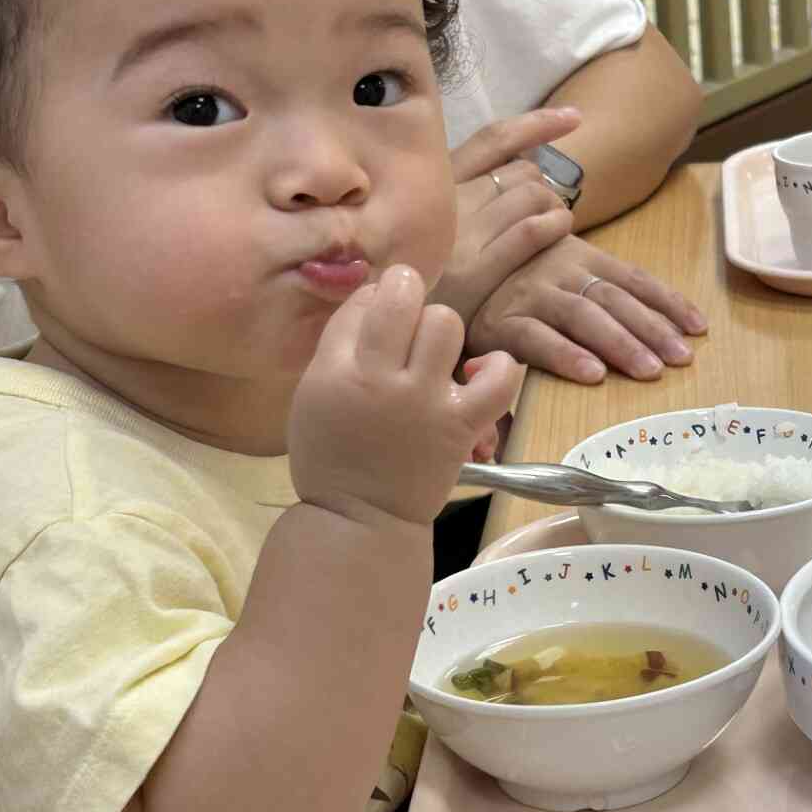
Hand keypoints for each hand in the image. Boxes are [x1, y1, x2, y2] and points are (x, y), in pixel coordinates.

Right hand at [290, 266, 518, 527]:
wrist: (360, 518)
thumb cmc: (331, 456)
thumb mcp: (313, 394)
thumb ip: (338, 347)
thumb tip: (377, 298)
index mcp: (335, 372)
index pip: (362, 302)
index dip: (374, 300)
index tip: (377, 320)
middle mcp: (380, 380)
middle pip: (403, 299)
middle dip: (406, 293)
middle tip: (406, 315)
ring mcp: (424, 401)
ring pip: (446, 323)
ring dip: (441, 329)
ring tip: (433, 352)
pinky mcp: (461, 424)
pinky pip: (498, 377)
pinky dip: (497, 367)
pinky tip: (474, 374)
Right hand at [436, 106, 582, 326]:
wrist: (388, 332)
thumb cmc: (420, 280)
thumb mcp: (434, 227)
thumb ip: (467, 196)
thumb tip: (524, 166)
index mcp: (433, 186)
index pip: (492, 141)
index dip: (538, 125)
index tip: (575, 118)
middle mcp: (442, 203)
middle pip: (520, 172)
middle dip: (543, 186)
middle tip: (547, 209)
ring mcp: (457, 235)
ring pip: (530, 195)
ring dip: (554, 207)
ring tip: (556, 224)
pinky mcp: (474, 272)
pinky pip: (529, 231)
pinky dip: (553, 225)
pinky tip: (558, 231)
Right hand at [465, 235, 707, 384]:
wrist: (453, 266)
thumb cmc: (515, 276)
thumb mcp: (560, 269)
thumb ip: (599, 288)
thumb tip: (663, 324)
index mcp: (581, 255)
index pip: (633, 278)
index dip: (668, 302)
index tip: (699, 328)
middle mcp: (560, 269)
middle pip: (615, 299)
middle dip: (652, 328)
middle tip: (681, 358)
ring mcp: (530, 293)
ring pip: (582, 316)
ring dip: (619, 343)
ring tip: (649, 370)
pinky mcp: (500, 321)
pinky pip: (536, 338)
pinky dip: (565, 354)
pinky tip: (592, 373)